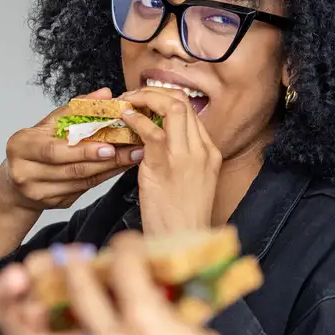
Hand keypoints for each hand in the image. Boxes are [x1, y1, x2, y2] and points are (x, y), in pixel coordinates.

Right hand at [0, 89, 140, 215]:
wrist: (17, 181)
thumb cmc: (35, 146)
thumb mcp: (48, 125)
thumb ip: (75, 109)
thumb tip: (104, 94)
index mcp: (21, 146)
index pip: (54, 150)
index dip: (83, 150)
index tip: (109, 146)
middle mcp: (25, 172)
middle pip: (72, 169)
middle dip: (105, 161)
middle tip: (131, 151)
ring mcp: (38, 192)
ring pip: (81, 182)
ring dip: (110, 169)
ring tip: (132, 157)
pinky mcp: (53, 204)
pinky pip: (83, 190)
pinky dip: (103, 178)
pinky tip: (119, 167)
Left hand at [62, 233, 277, 334]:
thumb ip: (173, 318)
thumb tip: (162, 308)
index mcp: (146, 319)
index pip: (123, 264)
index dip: (125, 247)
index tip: (127, 245)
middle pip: (79, 288)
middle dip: (76, 266)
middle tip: (77, 256)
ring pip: (73, 329)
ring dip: (74, 312)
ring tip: (78, 304)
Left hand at [126, 87, 221, 232]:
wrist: (183, 242)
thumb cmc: (181, 219)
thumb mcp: (190, 183)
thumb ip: (179, 158)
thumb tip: (156, 139)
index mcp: (210, 153)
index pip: (191, 110)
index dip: (166, 97)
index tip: (147, 100)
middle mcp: (202, 150)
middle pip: (182, 101)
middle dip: (154, 91)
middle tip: (133, 96)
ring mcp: (186, 156)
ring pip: (171, 107)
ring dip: (144, 99)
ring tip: (126, 103)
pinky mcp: (165, 165)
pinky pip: (151, 129)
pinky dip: (135, 118)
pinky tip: (123, 118)